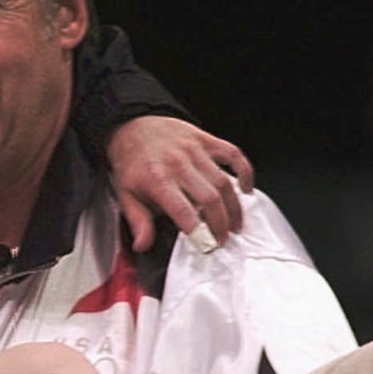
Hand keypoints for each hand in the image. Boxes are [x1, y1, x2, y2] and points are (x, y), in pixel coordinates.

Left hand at [106, 116, 254, 252]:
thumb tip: (143, 245)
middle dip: (220, 224)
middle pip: (210, 198)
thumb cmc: (132, 162)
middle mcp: (178, 164)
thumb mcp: (126, 195)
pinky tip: (247, 189)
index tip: (207, 246)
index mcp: (157, 179)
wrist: (132, 127)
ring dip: (234, 207)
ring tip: (234, 225)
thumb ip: (138, 222)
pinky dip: (245, 172)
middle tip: (222, 239)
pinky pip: (233, 154)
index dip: (198, 231)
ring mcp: (195, 150)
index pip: (183, 211)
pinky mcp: (206, 140)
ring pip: (224, 181)